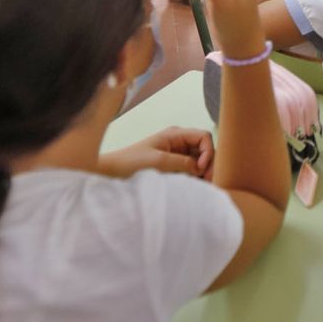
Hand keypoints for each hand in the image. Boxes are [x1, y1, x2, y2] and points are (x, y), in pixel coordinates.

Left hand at [100, 127, 214, 178]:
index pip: (204, 136)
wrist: (113, 173)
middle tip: (208, 181)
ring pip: (200, 161)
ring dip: (203, 173)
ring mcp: (177, 155)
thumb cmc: (132, 163)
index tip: (201, 168)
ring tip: (201, 186)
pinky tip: (193, 187)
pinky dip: (196, 178)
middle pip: (205, 150)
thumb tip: (202, 168)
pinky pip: (192, 170)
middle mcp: (179, 142)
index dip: (208, 151)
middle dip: (209, 164)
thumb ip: (184, 162)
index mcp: (176, 134)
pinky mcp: (174, 167)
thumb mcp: (159, 161)